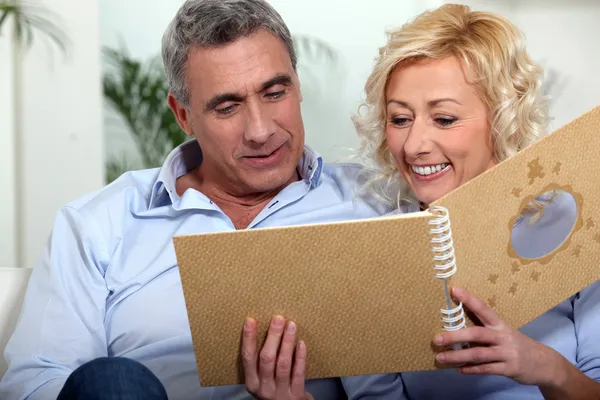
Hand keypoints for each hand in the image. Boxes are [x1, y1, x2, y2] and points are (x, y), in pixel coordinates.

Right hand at [241, 316, 313, 399]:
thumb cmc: (274, 389)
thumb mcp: (261, 379)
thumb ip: (261, 361)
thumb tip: (267, 329)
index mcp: (252, 382)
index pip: (247, 358)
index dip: (249, 339)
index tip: (250, 320)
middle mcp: (264, 388)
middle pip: (267, 359)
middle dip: (272, 337)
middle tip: (278, 319)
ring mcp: (280, 392)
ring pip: (283, 364)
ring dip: (287, 342)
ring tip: (291, 325)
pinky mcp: (296, 394)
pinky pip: (298, 373)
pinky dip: (300, 357)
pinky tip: (301, 343)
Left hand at [433, 287, 563, 386]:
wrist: (545, 364)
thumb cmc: (517, 344)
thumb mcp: (504, 333)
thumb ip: (485, 330)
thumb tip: (457, 327)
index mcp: (500, 324)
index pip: (483, 309)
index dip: (469, 299)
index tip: (454, 290)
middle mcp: (503, 337)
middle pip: (477, 334)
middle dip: (455, 336)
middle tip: (436, 339)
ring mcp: (506, 353)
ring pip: (478, 354)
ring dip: (458, 356)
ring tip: (441, 358)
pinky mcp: (509, 369)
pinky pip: (486, 369)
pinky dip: (471, 369)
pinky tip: (459, 369)